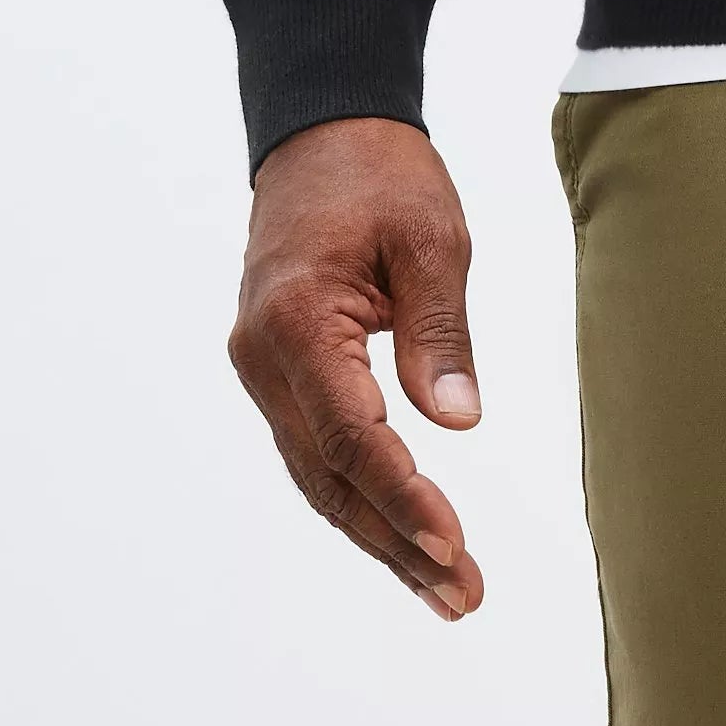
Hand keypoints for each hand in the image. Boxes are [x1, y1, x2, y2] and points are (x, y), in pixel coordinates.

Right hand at [228, 115, 484, 620]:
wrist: (321, 129)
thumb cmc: (381, 174)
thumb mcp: (431, 238)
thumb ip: (440, 333)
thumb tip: (458, 423)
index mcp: (296, 322)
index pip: (353, 436)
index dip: (404, 498)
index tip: (453, 546)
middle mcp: (263, 359)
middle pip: (331, 476)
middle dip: (397, 542)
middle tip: (463, 596)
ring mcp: (263, 369)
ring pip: (320, 474)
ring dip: (381, 533)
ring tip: (446, 590)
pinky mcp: (278, 370)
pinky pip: (317, 449)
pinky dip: (360, 494)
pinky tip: (403, 534)